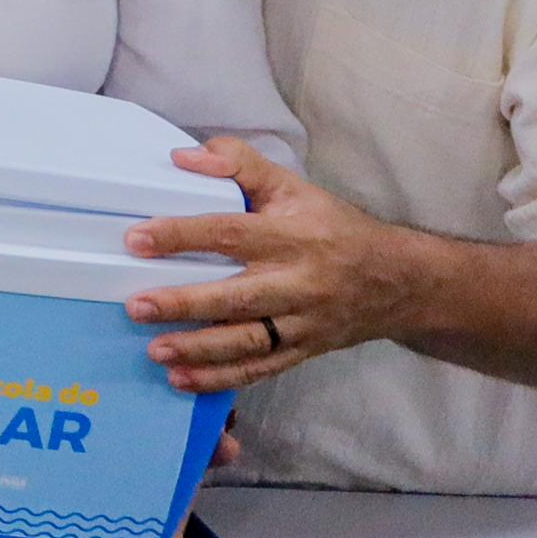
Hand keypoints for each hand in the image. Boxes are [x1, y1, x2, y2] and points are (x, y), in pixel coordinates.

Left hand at [123, 138, 422, 387]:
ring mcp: (303, 323)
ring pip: (250, 341)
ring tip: (155, 350)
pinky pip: (261, 369)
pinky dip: (221, 378)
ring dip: (200, 350)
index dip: (183, 235)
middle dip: (186, 303)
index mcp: (294, 236)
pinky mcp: (304, 351)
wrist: (400, 282)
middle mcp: (299, 283)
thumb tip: (184, 157)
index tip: (137, 239)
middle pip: (239, 296)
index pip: (232, 232)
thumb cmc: (334, 229)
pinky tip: (181, 379)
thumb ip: (241, 165)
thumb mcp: (294, 187)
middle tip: (137, 305)